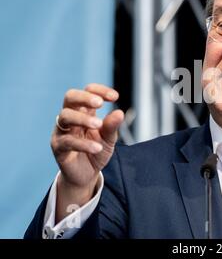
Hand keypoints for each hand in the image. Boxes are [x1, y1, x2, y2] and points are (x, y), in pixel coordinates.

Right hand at [51, 83, 123, 219]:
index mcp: (84, 112)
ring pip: (65, 116)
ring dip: (82, 118)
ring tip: (98, 125)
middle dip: (84, 98)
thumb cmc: (96, 150)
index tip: (114, 97)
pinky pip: (67, 141)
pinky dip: (83, 144)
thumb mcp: (109, 138)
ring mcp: (62, 131)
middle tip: (99, 103)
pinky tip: (97, 147)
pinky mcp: (58, 147)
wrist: (86, 174)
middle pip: (70, 97)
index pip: (87, 91)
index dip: (99, 90)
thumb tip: (119, 112)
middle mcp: (70, 118)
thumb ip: (112, 126)